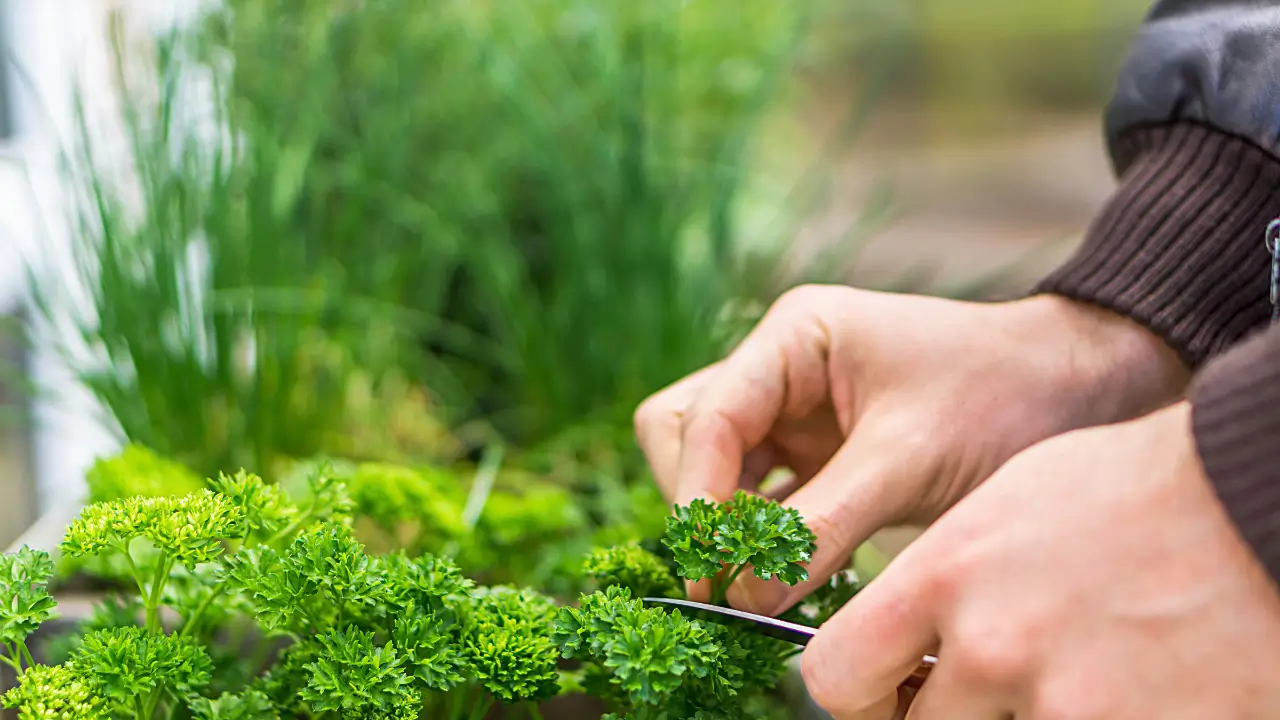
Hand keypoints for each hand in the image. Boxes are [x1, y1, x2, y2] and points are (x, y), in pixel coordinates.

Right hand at [633, 286, 1187, 612]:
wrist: (1078, 392)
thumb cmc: (1003, 396)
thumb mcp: (909, 458)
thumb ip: (822, 524)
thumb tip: (743, 596)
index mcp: (793, 338)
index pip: (704, 416)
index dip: (699, 496)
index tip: (712, 571)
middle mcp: (778, 369)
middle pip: (685, 437)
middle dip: (702, 507)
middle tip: (734, 577)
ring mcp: (791, 413)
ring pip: (712, 472)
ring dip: (727, 528)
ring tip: (759, 585)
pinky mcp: (814, 456)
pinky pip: (757, 500)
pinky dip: (760, 539)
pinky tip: (782, 577)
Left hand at [802, 401, 1279, 718]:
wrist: (1252, 499)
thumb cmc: (1133, 489)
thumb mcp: (1007, 505)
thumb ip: (943, 580)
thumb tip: (909, 638)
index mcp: (948, 576)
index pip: (835, 673)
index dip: (856, 691)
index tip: (884, 688)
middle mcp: (994, 646)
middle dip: (945, 715)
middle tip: (990, 686)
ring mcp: (1069, 704)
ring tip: (1073, 676)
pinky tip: (1126, 692)